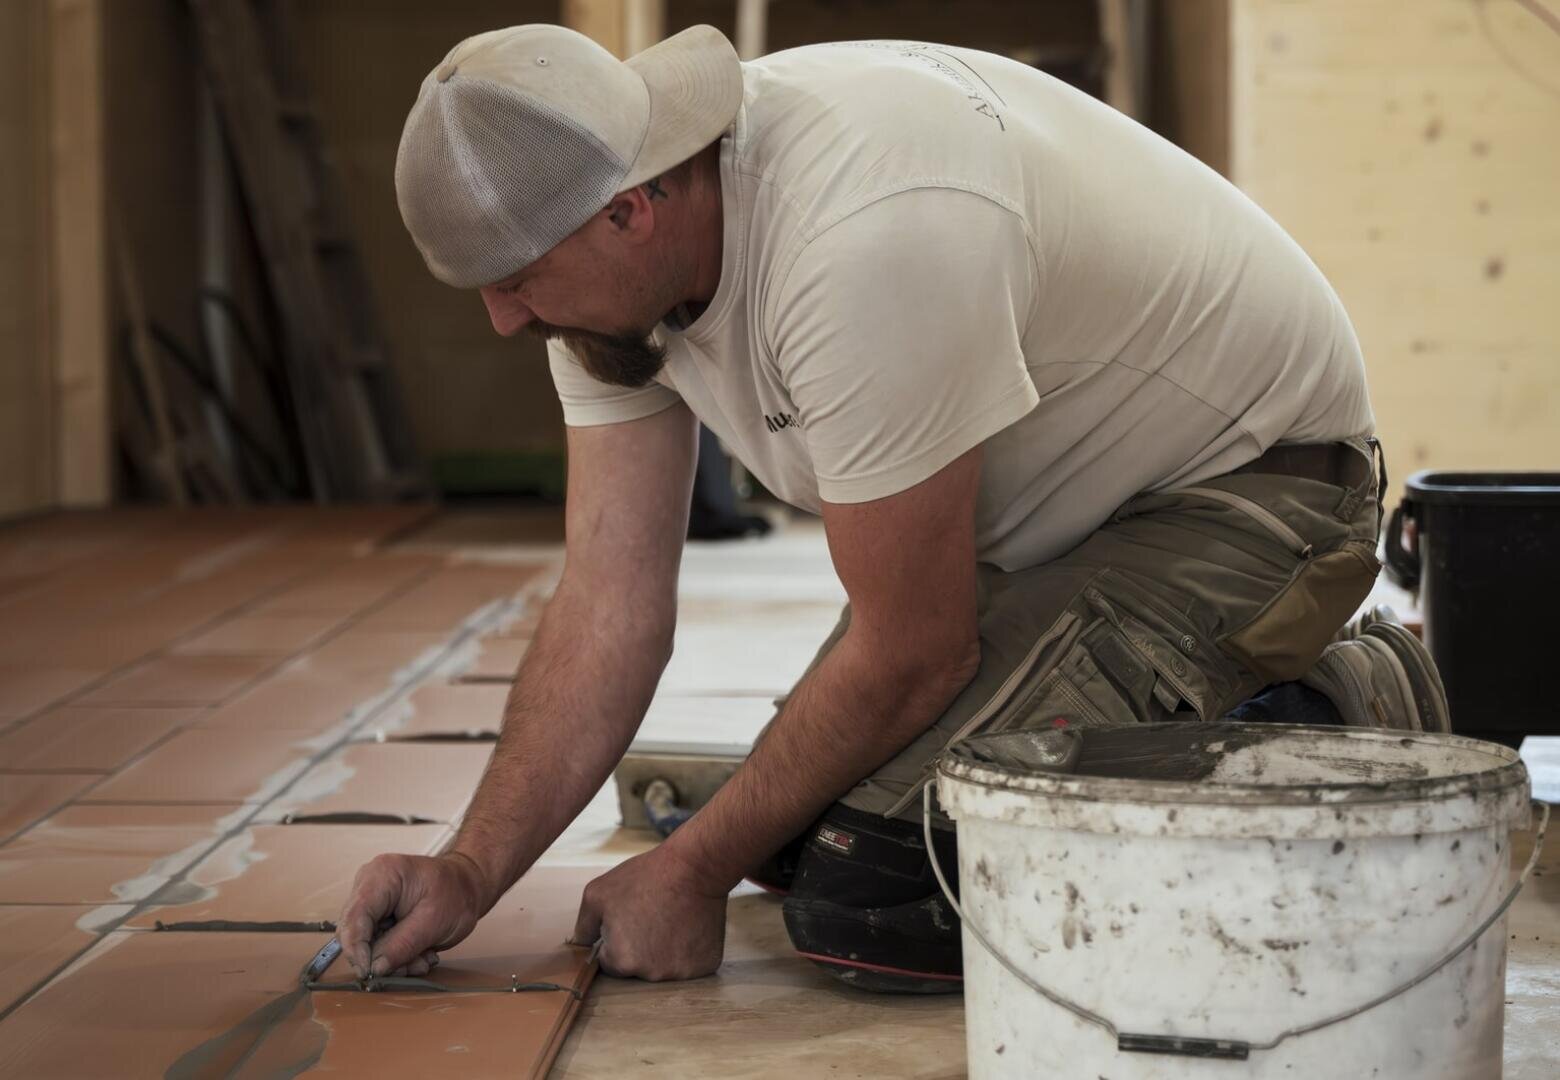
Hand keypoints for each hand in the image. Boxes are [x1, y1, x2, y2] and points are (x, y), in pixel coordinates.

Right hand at [337, 852, 488, 978]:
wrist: (468, 886)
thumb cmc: (457, 893)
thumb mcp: (434, 922)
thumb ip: (402, 945)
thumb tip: (374, 969)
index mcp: (381, 876)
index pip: (354, 917)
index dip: (357, 949)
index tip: (369, 974)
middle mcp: (368, 885)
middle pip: (356, 933)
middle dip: (381, 958)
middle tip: (411, 967)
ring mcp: (372, 901)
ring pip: (367, 943)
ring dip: (394, 960)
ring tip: (422, 959)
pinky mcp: (377, 916)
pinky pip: (377, 944)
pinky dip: (397, 956)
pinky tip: (420, 954)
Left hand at [573, 846, 727, 980]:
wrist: (696, 866)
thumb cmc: (645, 877)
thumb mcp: (598, 894)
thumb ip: (582, 927)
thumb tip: (577, 948)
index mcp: (621, 961)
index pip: (609, 962)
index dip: (616, 939)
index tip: (630, 919)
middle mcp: (651, 975)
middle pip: (636, 968)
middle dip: (639, 947)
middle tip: (650, 916)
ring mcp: (681, 973)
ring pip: (663, 967)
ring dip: (663, 950)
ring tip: (670, 918)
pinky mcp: (704, 966)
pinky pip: (688, 964)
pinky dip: (687, 950)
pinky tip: (687, 926)